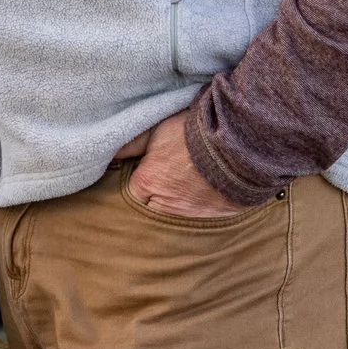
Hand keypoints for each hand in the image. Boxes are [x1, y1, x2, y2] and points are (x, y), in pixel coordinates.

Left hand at [127, 111, 256, 218]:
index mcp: (148, 183)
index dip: (141, 178)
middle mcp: (166, 205)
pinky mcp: (214, 218)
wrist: (238, 144)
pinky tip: (205, 190)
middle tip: (169, 174)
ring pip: (175, 214)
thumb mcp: (157, 130)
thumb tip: (109, 154)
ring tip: (189, 181)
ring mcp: (191, 215)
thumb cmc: (194, 134)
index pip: (133, 191)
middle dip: (156, 195)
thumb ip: (132, 144)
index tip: (150, 167)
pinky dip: (201, 206)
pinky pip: (201, 217)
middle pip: (152, 207)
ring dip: (179, 201)